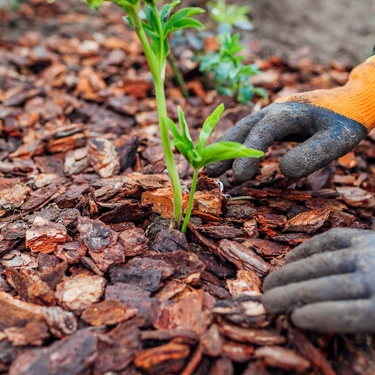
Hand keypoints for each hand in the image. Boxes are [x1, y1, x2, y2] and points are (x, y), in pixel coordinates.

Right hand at [206, 55, 374, 181]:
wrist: (352, 102)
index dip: (247, 154)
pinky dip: (238, 146)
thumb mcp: (337, 140)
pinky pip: (251, 133)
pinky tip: (232, 159)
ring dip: (227, 148)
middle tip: (210, 172)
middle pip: (243, 128)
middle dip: (225, 150)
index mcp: (290, 112)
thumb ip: (311, 155)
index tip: (238, 176)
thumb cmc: (346, 122)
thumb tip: (282, 171)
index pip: (261, 133)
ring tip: (213, 169)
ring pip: (244, 130)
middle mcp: (276, 109)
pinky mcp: (275, 121)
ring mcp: (274, 113)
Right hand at [262, 228, 374, 332]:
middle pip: (329, 288)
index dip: (321, 316)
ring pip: (322, 263)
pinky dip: (305, 251)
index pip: (351, 314)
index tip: (295, 318)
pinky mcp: (360, 235)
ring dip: (290, 274)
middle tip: (268, 302)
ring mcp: (367, 251)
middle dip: (293, 295)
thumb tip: (308, 316)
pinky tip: (288, 261)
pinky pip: (328, 241)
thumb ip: (355, 318)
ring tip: (270, 283)